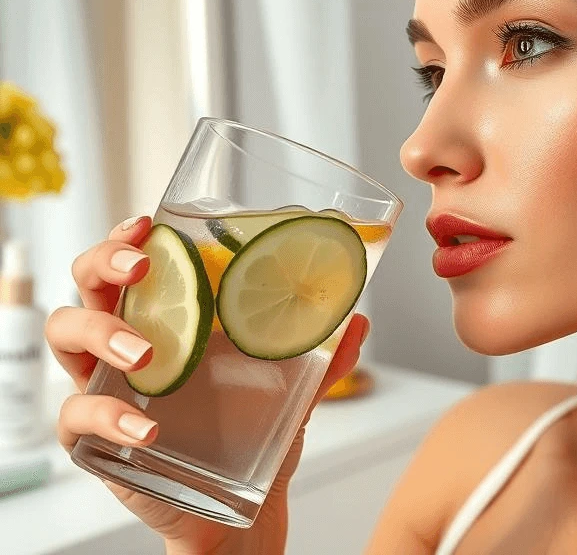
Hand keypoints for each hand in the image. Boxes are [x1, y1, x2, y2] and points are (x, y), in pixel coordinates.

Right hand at [46, 216, 368, 553]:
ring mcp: (109, 384)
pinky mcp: (96, 436)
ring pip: (66, 334)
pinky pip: (78, 415)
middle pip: (88, 283)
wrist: (240, 505)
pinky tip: (147, 430)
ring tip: (149, 352)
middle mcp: (131, 342)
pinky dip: (107, 416)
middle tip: (141, 268)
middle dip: (105, 263)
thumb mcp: (292, 390)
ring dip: (101, 332)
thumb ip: (323, 357)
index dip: (130, 237)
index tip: (148, 223)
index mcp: (172, 320)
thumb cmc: (254, 435)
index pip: (136, 263)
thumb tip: (359, 320)